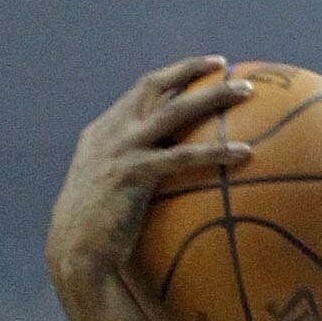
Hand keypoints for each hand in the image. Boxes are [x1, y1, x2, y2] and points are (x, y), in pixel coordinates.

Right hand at [46, 59, 255, 296]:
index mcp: (103, 132)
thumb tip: (161, 180)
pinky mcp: (135, 173)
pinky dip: (216, 152)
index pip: (141, 91)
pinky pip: (183, 157)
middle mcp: (111, 132)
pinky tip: (245, 152)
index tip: (200, 68)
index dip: (172, 76)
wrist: (75, 254)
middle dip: (191, 70)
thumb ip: (128, 175)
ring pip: (175, 111)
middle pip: (156, 86)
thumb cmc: (96, 237)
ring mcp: (122, 150)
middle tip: (224, 65)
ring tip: (246, 91)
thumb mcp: (106, 194)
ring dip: (212, 97)